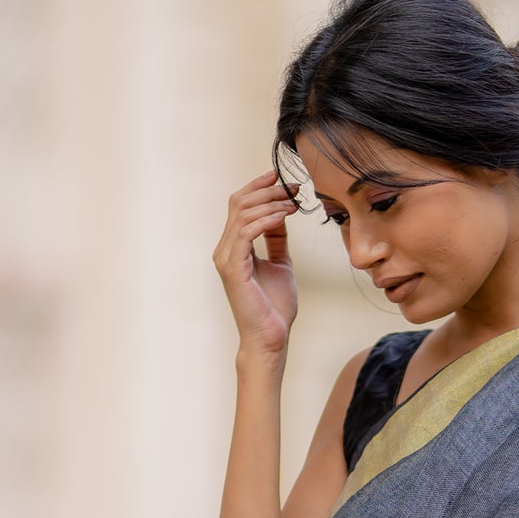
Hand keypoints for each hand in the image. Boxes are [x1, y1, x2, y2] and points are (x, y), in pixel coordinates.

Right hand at [213, 170, 298, 361]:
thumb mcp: (280, 263)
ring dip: (270, 202)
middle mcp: (225, 249)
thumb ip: (277, 239)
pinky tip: (284, 216)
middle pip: (239, 203)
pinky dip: (266, 220)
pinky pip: (246, 233)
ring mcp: (226, 258)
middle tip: (293, 186)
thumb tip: (281, 214)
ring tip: (293, 201)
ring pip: (242, 214)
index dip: (260, 187)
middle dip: (267, 189)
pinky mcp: (233, 268)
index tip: (284, 179)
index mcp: (234, 247)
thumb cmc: (274, 306)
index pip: (241, 205)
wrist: (271, 338)